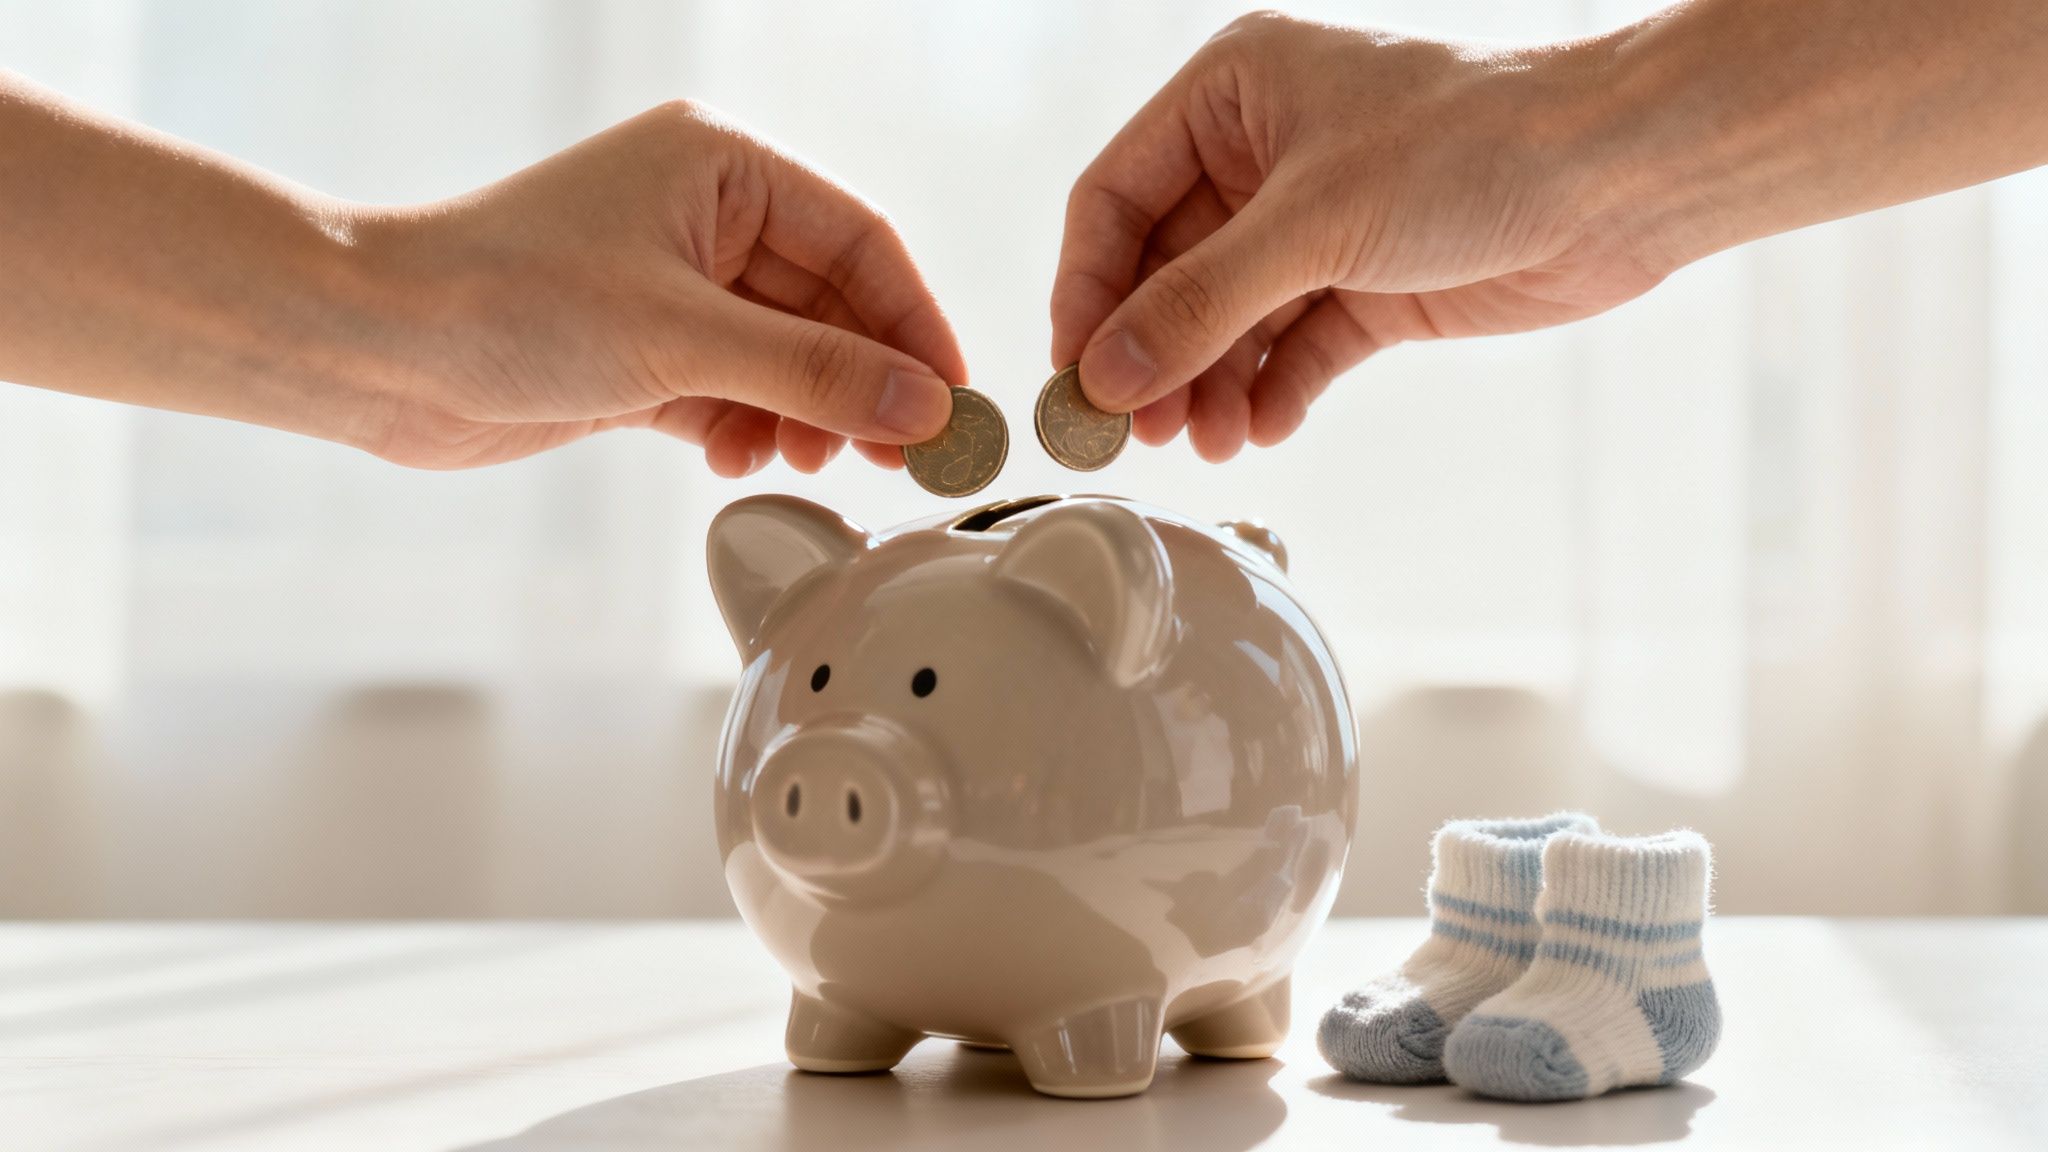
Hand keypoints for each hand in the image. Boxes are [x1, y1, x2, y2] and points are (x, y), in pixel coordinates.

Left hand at [357, 101, 964, 472]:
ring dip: (804, 413)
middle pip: (828, 304)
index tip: (952, 399)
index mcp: (722, 167)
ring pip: (783, 355)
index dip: (915, 321)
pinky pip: (730, 389)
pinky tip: (737, 459)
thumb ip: (816, 372)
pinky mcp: (639, 349)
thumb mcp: (683, 337)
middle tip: (900, 454)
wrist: (372, 348)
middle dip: (860, 381)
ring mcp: (670, 285)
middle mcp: (703, 217)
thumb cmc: (509, 300)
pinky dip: (746, 426)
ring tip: (805, 460)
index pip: (860, 240)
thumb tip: (925, 404)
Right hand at [1050, 12, 1658, 460]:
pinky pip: (1290, 349)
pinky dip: (1271, 391)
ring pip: (1226, 320)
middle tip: (1133, 433)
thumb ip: (1200, 304)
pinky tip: (1261, 429)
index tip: (1074, 376)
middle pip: (1166, 271)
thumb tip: (1102, 376)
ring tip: (1205, 443)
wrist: (1621, 176)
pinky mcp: (1366, 283)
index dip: (1087, 290)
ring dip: (1208, 385)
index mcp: (1232, 93)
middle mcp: (1262, 155)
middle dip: (1152, 353)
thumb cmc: (1472, 146)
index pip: (1114, 198)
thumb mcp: (1314, 223)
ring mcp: (1315, 223)